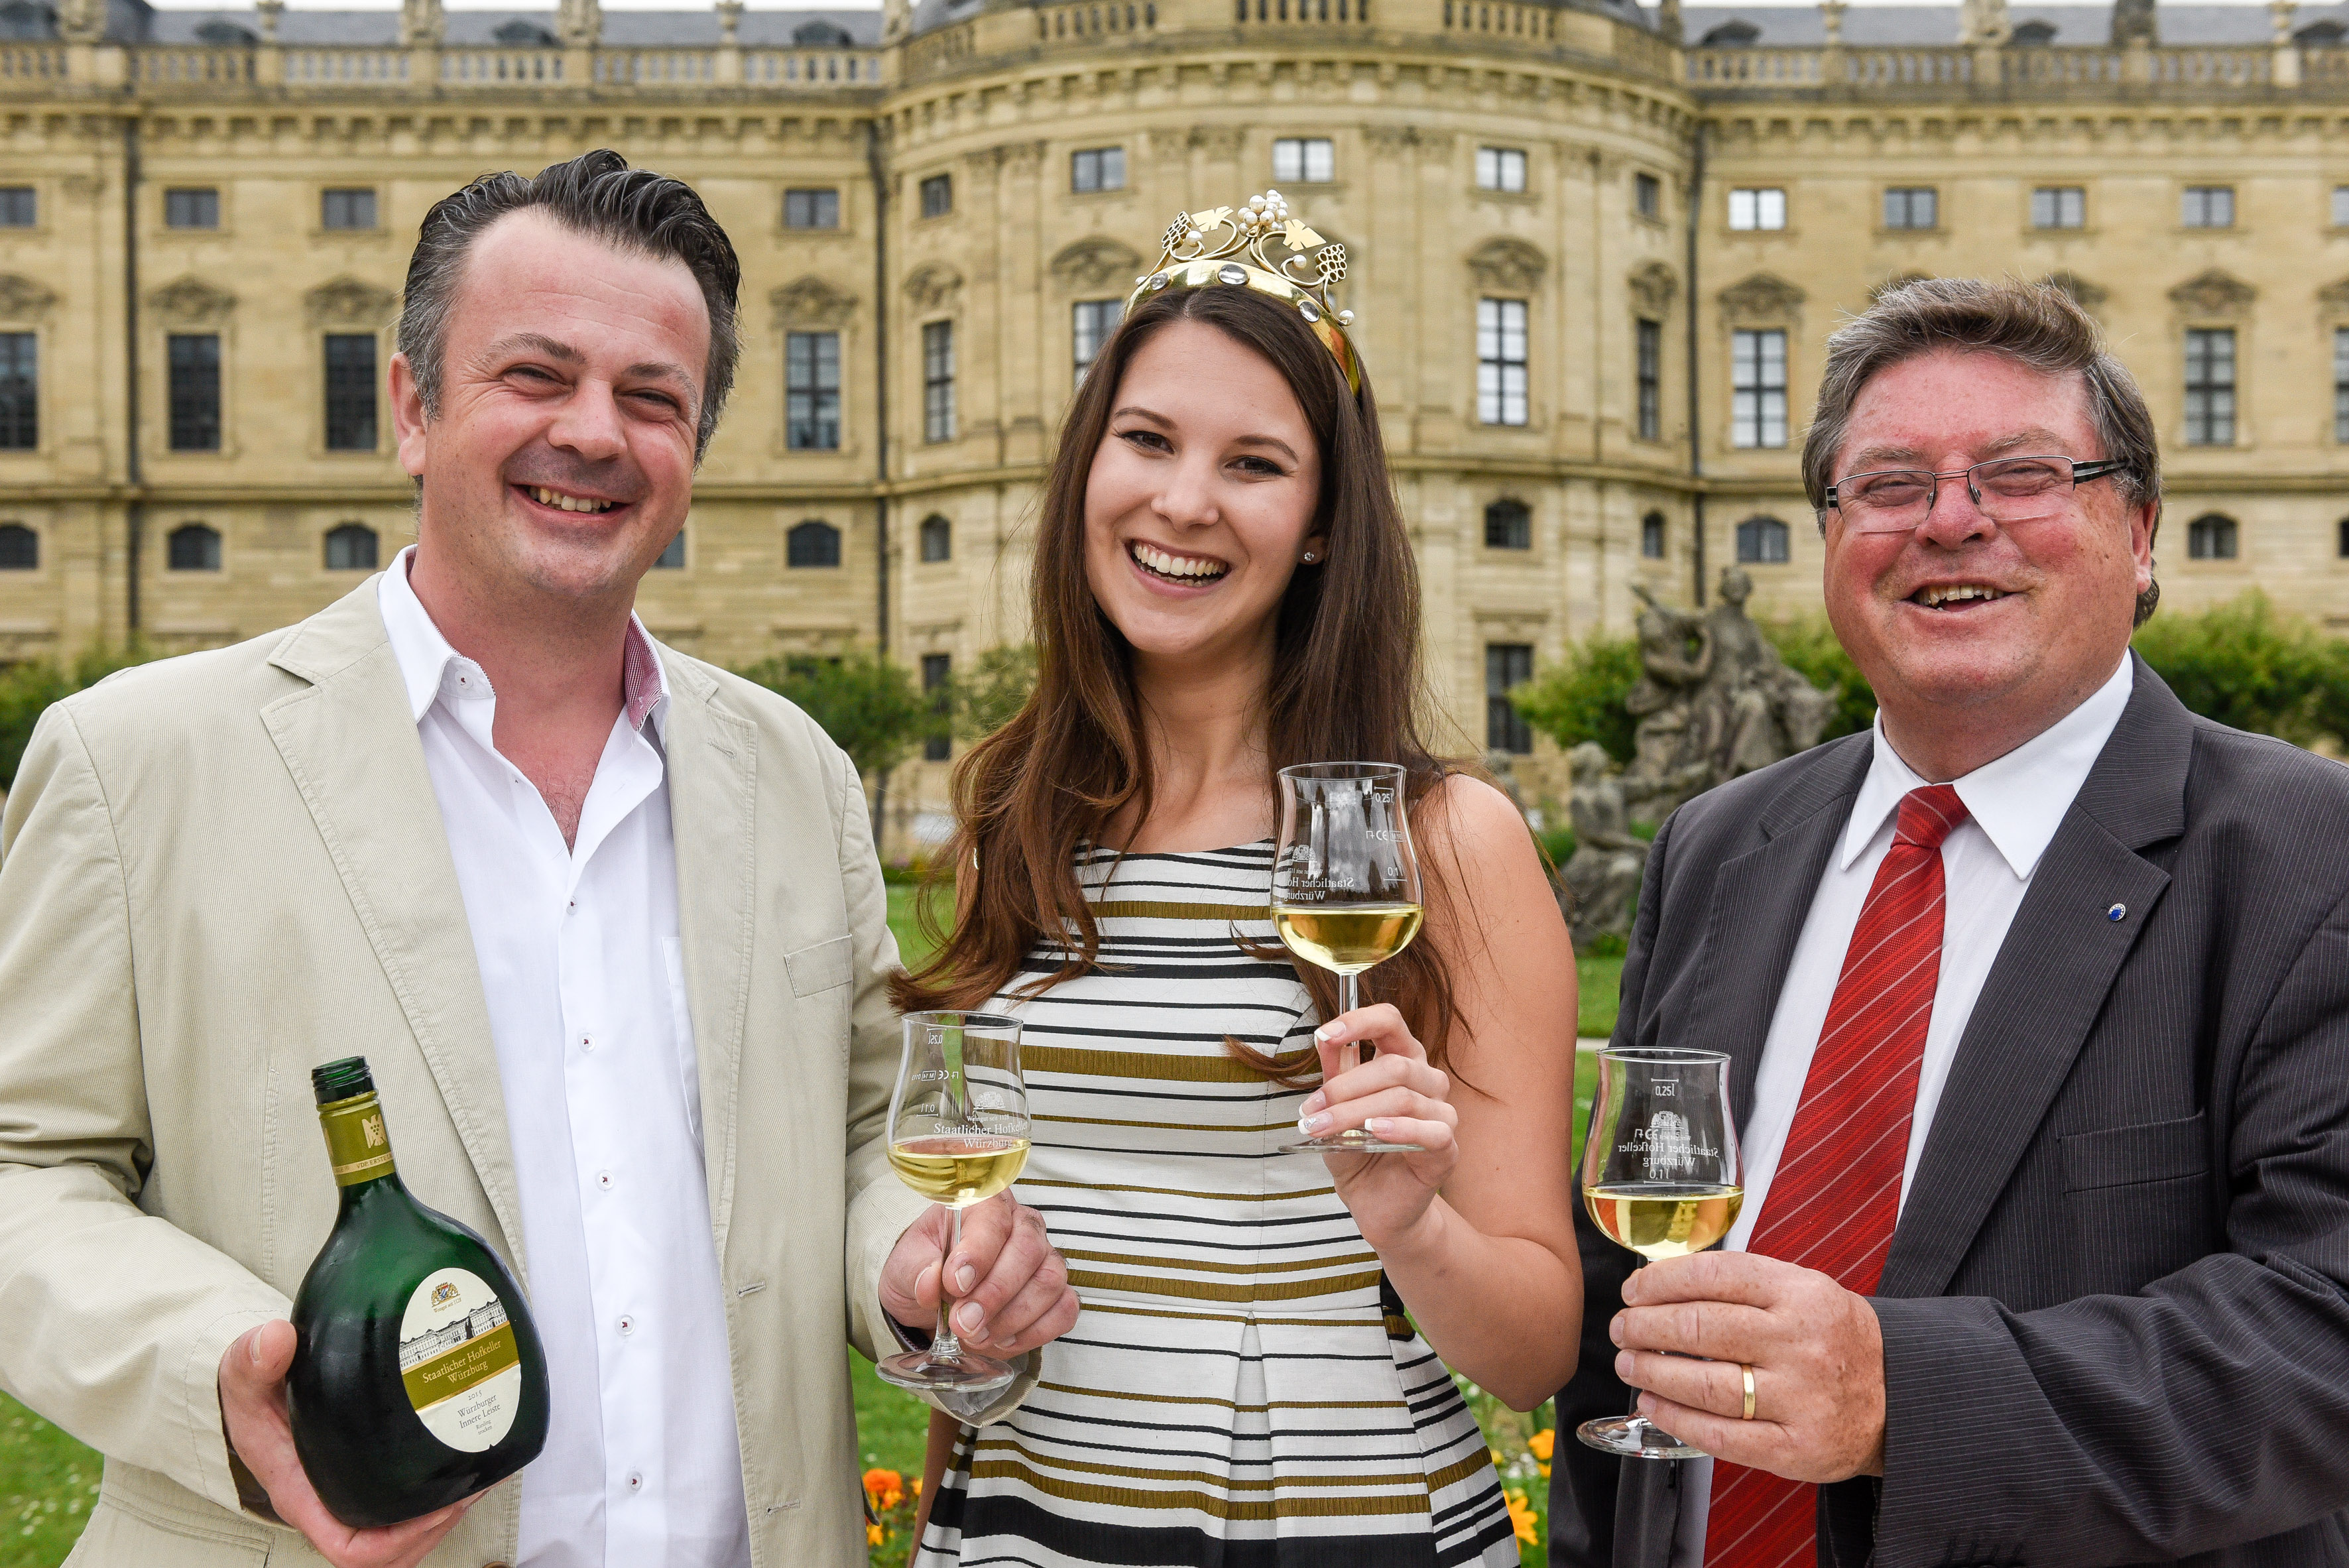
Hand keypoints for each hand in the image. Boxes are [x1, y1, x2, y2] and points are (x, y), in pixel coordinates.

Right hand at [217, 1321, 479, 1567]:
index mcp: (304, 1495)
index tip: (436, 1505)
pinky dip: (442, 1497)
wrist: (258, 1389)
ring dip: (447, 1515)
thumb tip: (276, 1339)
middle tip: (473, 1482)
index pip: (350, 1550)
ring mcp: (353, 1496)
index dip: (398, 1540)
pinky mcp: (371, 1478)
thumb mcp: (244, 1376)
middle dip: (438, 1526)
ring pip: (407, 1536)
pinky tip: (469, 1460)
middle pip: (393, 1551)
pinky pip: (408, 1510)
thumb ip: (253, 1358)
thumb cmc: (254, 1395)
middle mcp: (331, 1505)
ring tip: (481, 1474)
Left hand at [880, 1193, 1079, 1356]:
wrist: (935, 1299)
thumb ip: (915, 1270)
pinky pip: (1064, 1310)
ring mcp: (1045, 1258)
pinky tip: (1002, 1340)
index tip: (955, 1285)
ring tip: (976, 1336)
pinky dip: (1034, 1333)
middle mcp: (1022, 1224)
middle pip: (1028, 1251)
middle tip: (963, 1323)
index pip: (993, 1219)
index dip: (978, 1253)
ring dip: (1012, 1318)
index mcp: (984, 1204)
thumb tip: (931, 1282)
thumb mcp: (905, 1265)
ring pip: (1049, 1282)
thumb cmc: (924, 1269)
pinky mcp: (1056, 1292)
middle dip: (994, 1294)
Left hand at [1297, 1004, 1459, 1248]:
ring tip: (1322, 1128)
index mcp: (1403, 1060)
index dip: (1359, 1022)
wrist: (1372, 1201)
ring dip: (1354, 1112)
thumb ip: (1335, 1074)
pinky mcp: (1446, 1148)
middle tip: (1310, 1110)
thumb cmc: (1356, 1150)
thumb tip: (1324, 1040)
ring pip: (1402, 1097)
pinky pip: (1430, 1131)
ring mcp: (1442, 1113)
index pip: (1390, 1022)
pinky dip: (1399, 1129)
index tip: (1323, 1035)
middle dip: (1344, 1087)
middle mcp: (1428, 1080)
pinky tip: (1373, 1132)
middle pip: (1393, 1066)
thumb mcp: (1335, 1109)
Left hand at [1610, 1251, 1886, 1482]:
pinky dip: (1676, 1418)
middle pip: (1702, 1328)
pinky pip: (1720, 1435)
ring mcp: (1800, 1398)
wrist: (1899, 1397)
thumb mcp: (1803, 1291)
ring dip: (1652, 1371)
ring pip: (1705, 1384)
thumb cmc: (1833, 1339)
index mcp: (1800, 1294)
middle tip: (1623, 1327)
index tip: (1634, 1289)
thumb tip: (1661, 1284)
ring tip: (1629, 1362)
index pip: (1714, 1276)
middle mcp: (1800, 1343)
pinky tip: (1653, 1402)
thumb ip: (1742, 1285)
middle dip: (1646, 1326)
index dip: (1661, 1281)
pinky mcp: (1796, 1447)